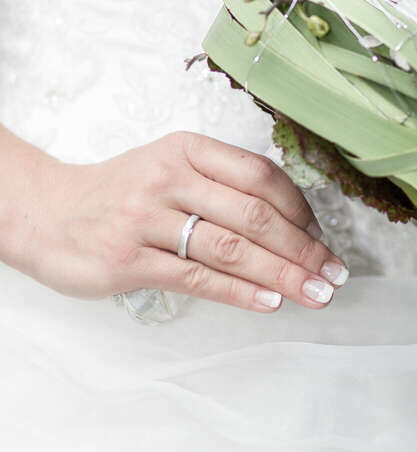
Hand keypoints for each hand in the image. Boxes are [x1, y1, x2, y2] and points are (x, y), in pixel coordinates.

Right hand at [16, 131, 348, 312]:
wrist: (48, 212)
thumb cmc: (122, 192)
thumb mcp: (169, 168)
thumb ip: (220, 185)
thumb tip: (291, 222)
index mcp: (188, 149)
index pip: (260, 174)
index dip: (300, 208)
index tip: (322, 236)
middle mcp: (169, 177)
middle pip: (254, 214)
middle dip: (302, 248)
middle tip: (333, 273)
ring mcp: (147, 218)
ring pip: (231, 248)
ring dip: (282, 275)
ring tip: (315, 293)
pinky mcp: (129, 259)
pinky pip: (196, 279)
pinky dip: (239, 292)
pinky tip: (270, 302)